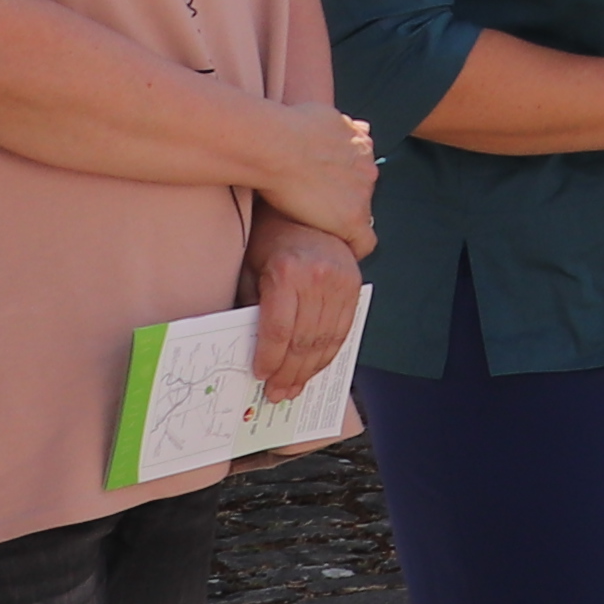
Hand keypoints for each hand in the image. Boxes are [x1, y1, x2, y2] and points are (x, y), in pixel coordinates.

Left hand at [244, 218, 362, 393]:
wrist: (305, 209)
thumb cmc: (269, 238)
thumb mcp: (249, 268)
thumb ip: (251, 306)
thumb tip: (248, 349)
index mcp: (288, 272)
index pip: (279, 330)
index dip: (270, 358)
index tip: (261, 376)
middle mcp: (318, 276)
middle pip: (304, 339)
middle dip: (289, 372)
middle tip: (277, 393)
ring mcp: (341, 280)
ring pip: (326, 339)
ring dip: (310, 369)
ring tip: (295, 387)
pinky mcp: (354, 283)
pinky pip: (344, 328)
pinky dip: (330, 352)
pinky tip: (316, 367)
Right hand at [251, 102, 381, 247]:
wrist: (277, 146)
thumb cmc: (287, 128)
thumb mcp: (323, 115)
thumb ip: (343, 126)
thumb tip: (358, 126)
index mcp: (360, 144)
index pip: (361, 169)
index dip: (345, 182)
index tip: (329, 191)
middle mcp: (368, 168)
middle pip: (362, 192)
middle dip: (344, 200)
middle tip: (317, 210)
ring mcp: (362, 194)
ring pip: (360, 214)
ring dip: (343, 221)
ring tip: (320, 230)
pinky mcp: (352, 218)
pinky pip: (364, 241)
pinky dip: (355, 249)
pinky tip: (342, 254)